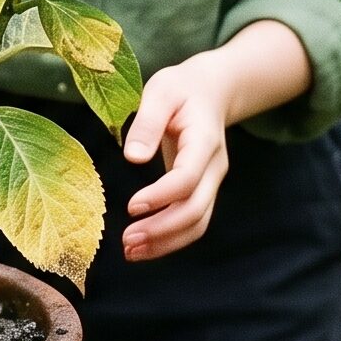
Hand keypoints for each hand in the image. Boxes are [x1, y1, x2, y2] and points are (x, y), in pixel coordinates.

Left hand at [120, 55, 234, 261]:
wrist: (212, 91)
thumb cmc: (182, 89)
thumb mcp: (162, 91)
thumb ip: (147, 122)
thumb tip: (132, 158)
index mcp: (204, 141)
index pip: (187, 178)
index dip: (161, 196)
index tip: (131, 206)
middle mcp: (213, 167)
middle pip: (195, 210)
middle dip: (162, 230)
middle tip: (126, 241)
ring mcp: (211, 182)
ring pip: (197, 223)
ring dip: (166, 242)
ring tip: (130, 251)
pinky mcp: (202, 190)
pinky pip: (192, 222)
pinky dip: (170, 239)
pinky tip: (143, 246)